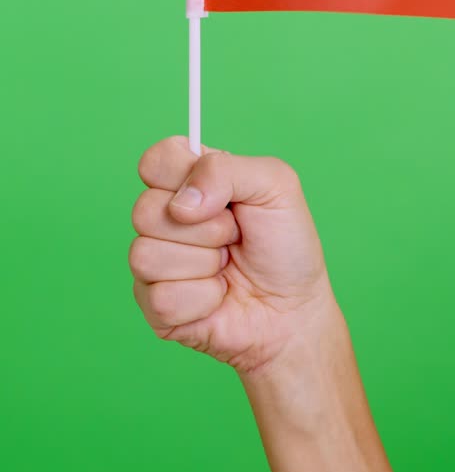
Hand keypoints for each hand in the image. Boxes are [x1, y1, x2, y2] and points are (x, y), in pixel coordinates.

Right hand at [130, 136, 334, 375]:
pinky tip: (218, 297)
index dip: (181, 176)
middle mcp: (166, 217)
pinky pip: (160, 298)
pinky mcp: (155, 307)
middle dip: (204, 228)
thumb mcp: (275, 186)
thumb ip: (226, 170)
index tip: (219, 196)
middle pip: (143, 210)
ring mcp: (156, 262)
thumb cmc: (287, 245)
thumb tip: (181, 203)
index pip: (155, 161)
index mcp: (191, 180)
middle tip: (234, 236)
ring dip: (203, 265)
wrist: (294, 310)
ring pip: (145, 256)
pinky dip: (202, 298)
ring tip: (226, 266)